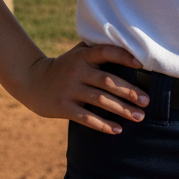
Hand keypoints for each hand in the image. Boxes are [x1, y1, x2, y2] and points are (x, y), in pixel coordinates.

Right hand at [18, 42, 149, 133]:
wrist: (32, 81)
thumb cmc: (65, 66)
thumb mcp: (78, 53)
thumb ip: (97, 50)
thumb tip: (131, 49)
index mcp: (83, 55)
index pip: (106, 52)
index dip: (123, 56)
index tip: (141, 65)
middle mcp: (76, 71)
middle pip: (107, 81)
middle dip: (129, 91)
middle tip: (147, 101)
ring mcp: (69, 89)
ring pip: (100, 101)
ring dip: (122, 109)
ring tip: (139, 116)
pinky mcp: (62, 107)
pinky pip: (86, 117)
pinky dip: (103, 124)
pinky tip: (117, 129)